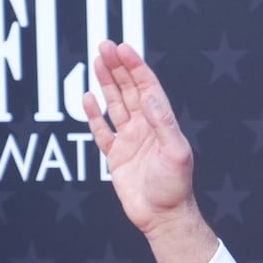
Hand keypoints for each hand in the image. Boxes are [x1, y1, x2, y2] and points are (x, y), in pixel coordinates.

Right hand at [83, 41, 217, 262]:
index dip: (136, 67)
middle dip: (118, 67)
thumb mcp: (175, 152)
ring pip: (115, 105)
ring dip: (107, 83)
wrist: (163, 217)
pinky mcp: (117, 157)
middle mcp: (146, 129)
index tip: (123, 47)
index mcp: (162, 125)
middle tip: (104, 45)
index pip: (148, 88)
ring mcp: (130, 141)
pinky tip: (87, 97)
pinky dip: (94, 114)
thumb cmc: (175, 188)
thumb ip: (163, 123)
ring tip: (97, 61)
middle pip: (130, 90)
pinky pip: (102, 131)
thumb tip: (150, 94)